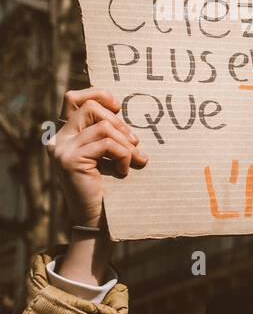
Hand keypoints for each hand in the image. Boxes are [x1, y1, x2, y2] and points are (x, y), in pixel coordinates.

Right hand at [48, 88, 148, 228]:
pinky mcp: (69, 160)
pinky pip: (106, 144)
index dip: (98, 94)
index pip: (73, 98)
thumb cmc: (111, 185)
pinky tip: (126, 169)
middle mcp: (58, 139)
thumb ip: (108, 133)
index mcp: (66, 134)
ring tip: (134, 158)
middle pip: (90, 107)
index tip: (118, 107)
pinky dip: (124, 155)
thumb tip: (121, 109)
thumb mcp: (109, 153)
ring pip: (102, 126)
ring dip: (126, 142)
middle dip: (119, 122)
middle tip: (134, 142)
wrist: (99, 218)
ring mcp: (61, 149)